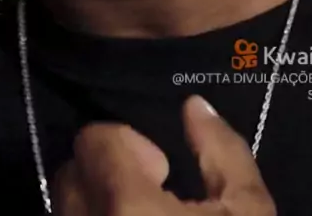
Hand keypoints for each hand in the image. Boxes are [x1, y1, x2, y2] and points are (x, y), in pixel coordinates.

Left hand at [54, 95, 275, 214]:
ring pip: (64, 203)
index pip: (94, 140)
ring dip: (92, 198)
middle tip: (146, 188)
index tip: (159, 166)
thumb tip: (195, 106)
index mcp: (126, 206)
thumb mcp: (247, 210)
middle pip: (70, 172)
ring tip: (133, 212)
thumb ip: (222, 152)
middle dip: (103, 171)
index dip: (128, 144)